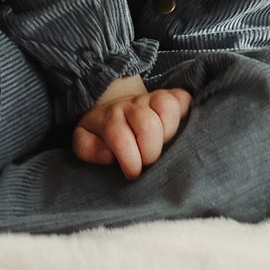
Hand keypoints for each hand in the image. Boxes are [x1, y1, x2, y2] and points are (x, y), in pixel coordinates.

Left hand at [73, 77, 192, 178]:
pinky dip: (184, 113)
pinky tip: (178, 127)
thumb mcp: (84, 141)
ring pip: (167, 107)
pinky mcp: (169, 95)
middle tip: (148, 163)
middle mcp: (131, 105)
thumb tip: (108, 155)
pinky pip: (182, 98)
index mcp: (109, 117)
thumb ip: (88, 149)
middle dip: (150, 152)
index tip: (133, 173)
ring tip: (163, 146)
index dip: (130, 160)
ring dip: (168, 133)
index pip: (119, 136)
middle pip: (147, 125)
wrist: (113, 107)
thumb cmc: (101, 133)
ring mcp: (151, 98)